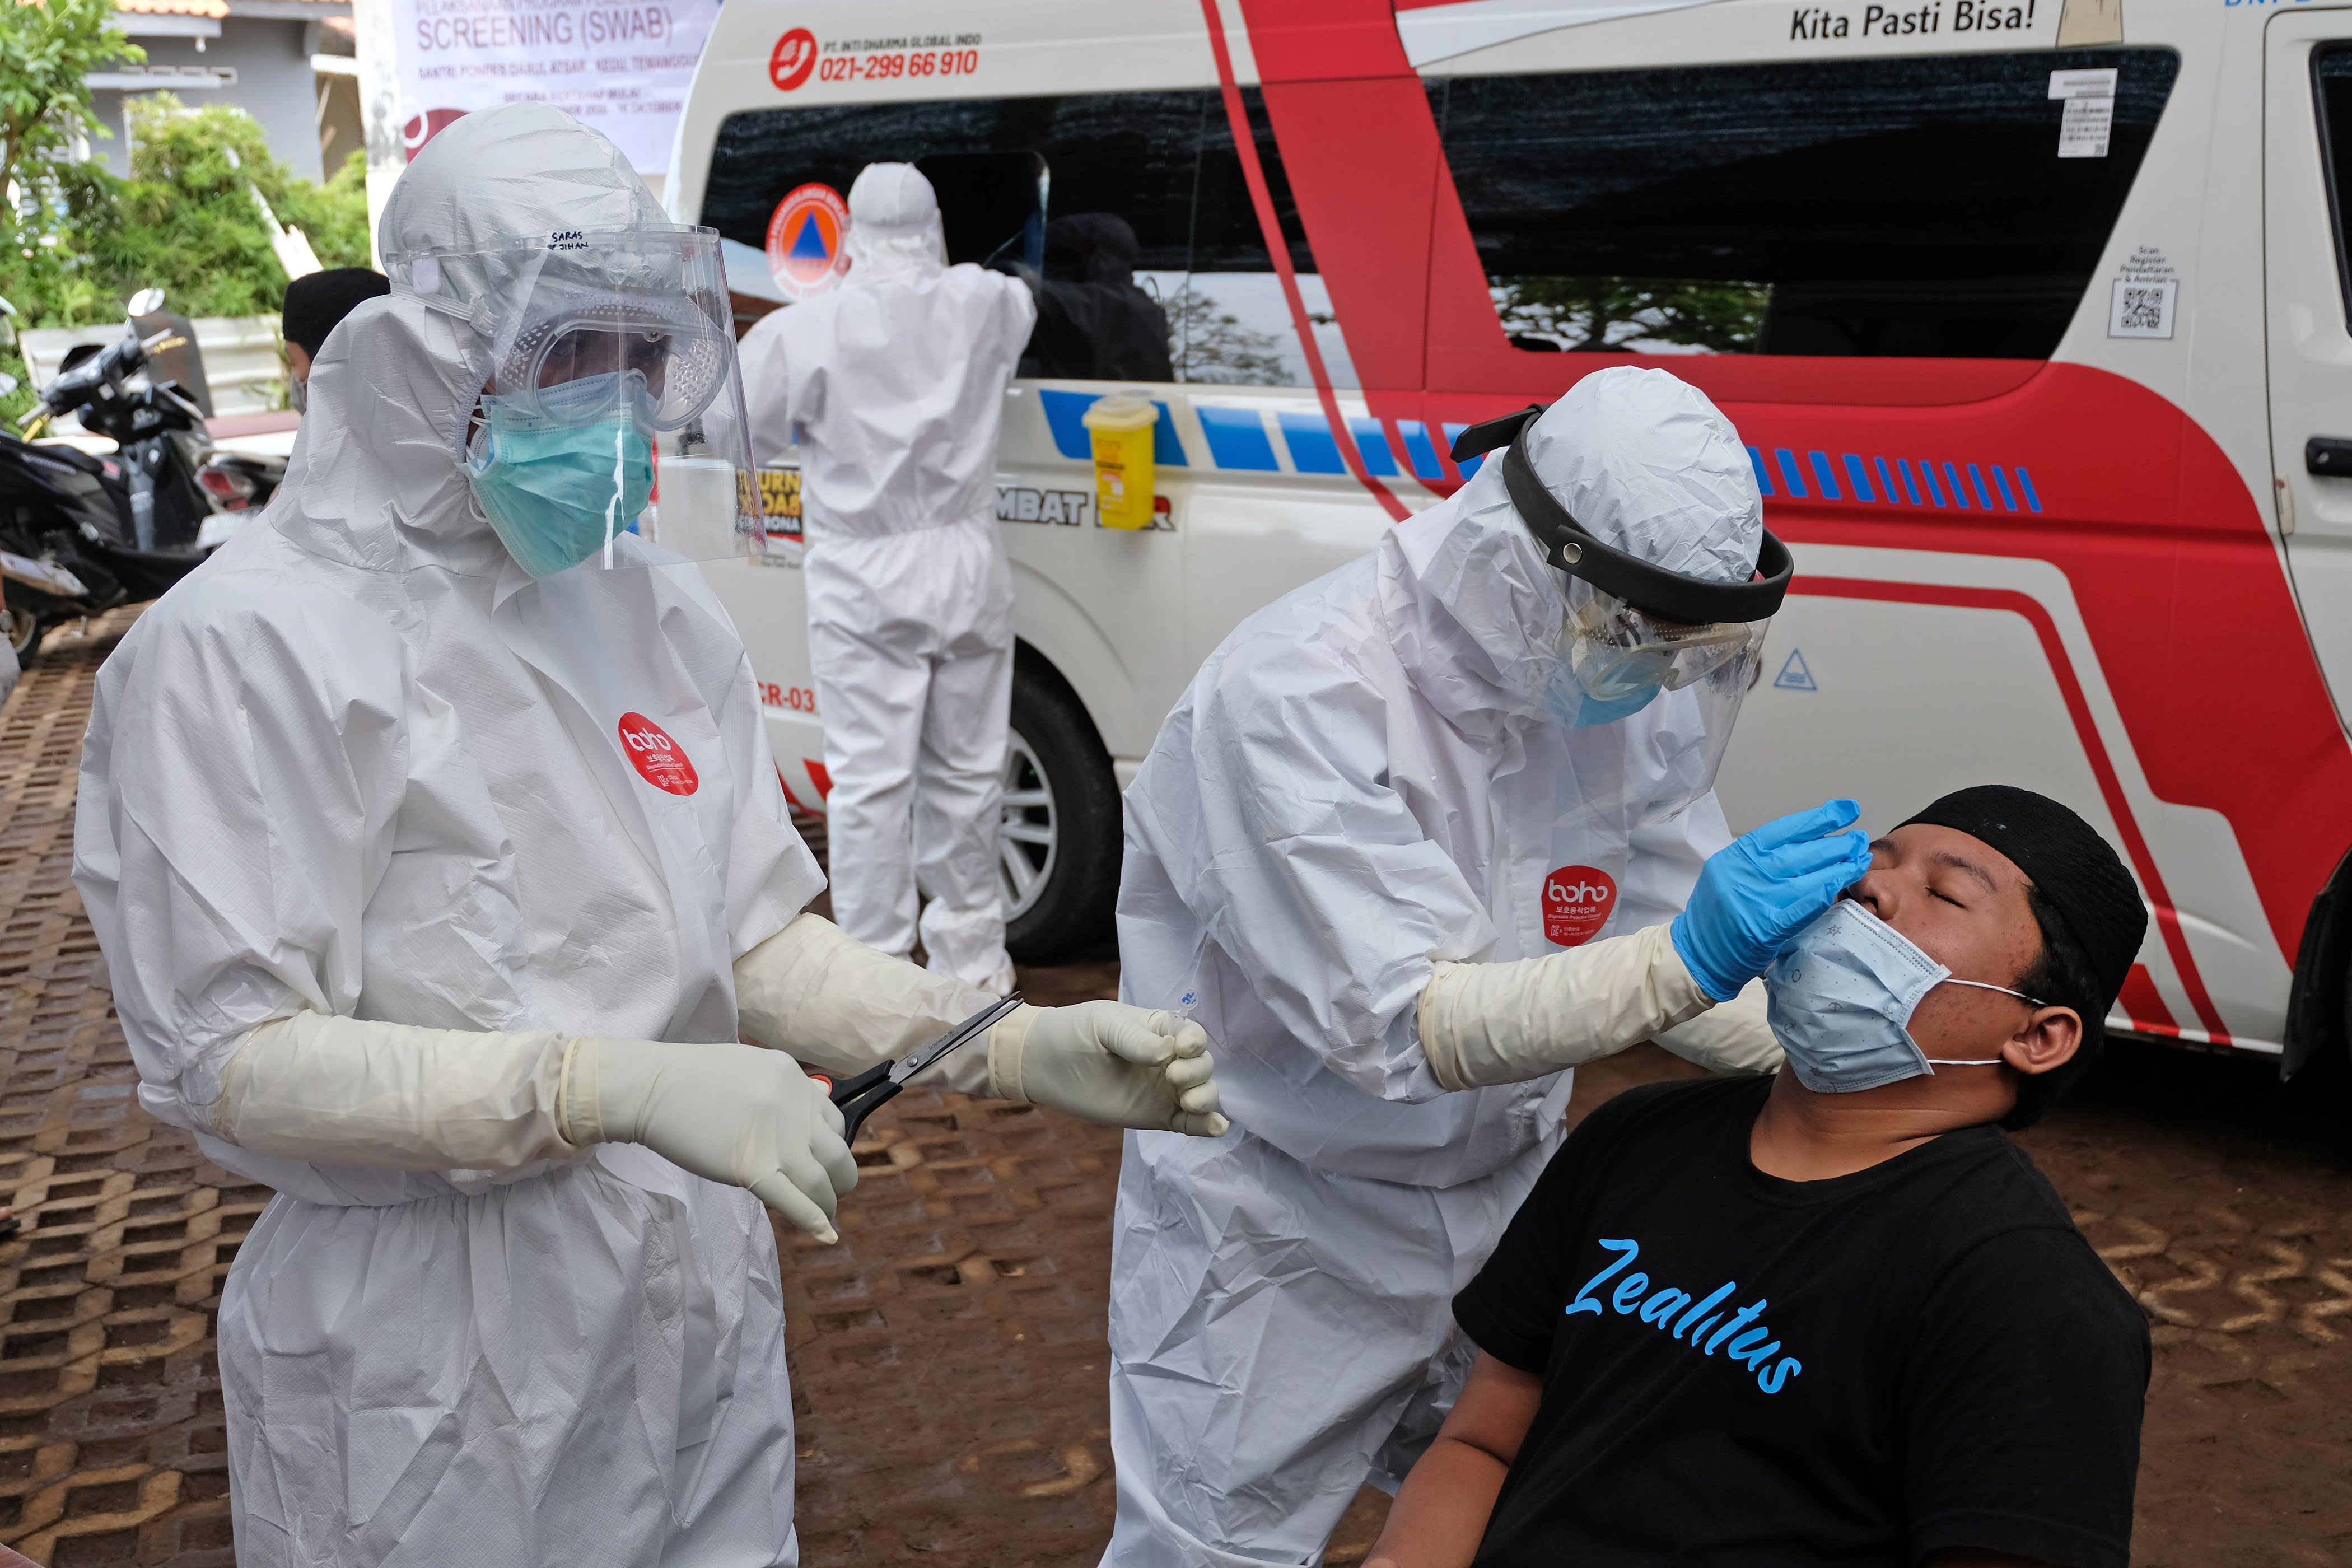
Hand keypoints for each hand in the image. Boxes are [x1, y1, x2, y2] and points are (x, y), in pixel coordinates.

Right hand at [568, 1037, 857, 1243]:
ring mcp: (775, 1138)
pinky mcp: (752, 1167)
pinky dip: (816, 1221)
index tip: (822, 1162)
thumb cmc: (690, 1080)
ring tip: (825, 1213)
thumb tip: (814, 1105)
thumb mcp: (750, 1068)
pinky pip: (795, 1201)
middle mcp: (793, 1106)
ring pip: (821, 1181)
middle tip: (832, 1192)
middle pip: (837, 1153)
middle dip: (841, 1178)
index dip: (832, 1146)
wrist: (651, 1088)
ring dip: (828, 1202)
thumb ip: (783, 1090)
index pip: (833, 1120)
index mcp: (792, 1078)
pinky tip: (826, 1234)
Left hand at [991, 1002, 1228, 1135]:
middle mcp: (1169, 1059)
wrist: (1043, 1063)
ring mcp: (1164, 1089)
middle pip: (1203, 1066)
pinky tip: (1217, 1128)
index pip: (1192, 1036)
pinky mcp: (1157, 1115)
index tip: (1180, 1050)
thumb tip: (1167, 1053)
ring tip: (1189, 1102)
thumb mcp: (1103, 1025)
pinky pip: (1189, 1123)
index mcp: (1160, 1030)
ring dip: (1206, 1097)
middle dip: (1197, 1072)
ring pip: (1203, 1094)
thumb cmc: (1073, 1033)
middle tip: (1171, 1076)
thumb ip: (1135, 1039)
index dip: (1195, 1043)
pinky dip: (1206, 1126)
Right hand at [1670, 799, 1870, 1001]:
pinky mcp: (1767, 926)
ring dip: (1839, 864)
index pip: (1784, 829)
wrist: (1698, 953)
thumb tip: (1807, 845)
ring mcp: (1757, 899)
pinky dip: (1826, 890)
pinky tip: (1844, 881)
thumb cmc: (1716, 913)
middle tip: (1859, 837)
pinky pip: (1804, 904)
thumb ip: (1761, 860)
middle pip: (1801, 851)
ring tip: (1861, 856)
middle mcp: (1747, 872)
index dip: (1818, 819)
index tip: (1845, 810)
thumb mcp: (1730, 873)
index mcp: (1738, 856)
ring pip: (1807, 875)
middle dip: (1836, 842)